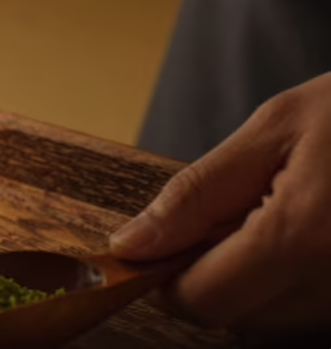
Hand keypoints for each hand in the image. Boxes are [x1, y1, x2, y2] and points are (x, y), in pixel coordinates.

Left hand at [110, 71, 330, 339]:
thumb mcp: (276, 128)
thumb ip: (197, 193)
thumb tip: (133, 244)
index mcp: (304, 238)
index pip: (202, 299)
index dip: (165, 275)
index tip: (155, 243)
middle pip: (236, 314)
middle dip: (211, 270)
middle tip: (232, 209)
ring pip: (275, 318)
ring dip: (255, 276)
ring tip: (283, 209)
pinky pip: (315, 310)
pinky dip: (295, 278)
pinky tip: (312, 228)